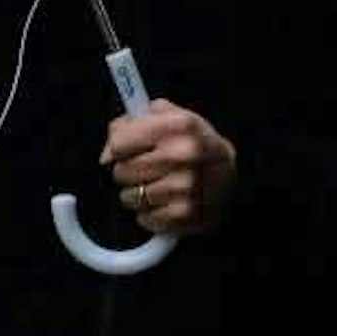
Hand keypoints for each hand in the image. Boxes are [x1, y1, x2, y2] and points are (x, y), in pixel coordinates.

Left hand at [99, 98, 237, 240]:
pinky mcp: (185, 215)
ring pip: (129, 198)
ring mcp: (184, 188)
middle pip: (121, 172)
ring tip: (156, 185)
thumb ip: (131, 123)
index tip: (128, 149)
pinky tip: (165, 202)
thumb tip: (105, 155)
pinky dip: (149, 214)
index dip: (119, 147)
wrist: (230, 174)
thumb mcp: (170, 116)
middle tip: (145, 169)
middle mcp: (183, 155)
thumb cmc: (194, 142)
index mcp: (178, 125)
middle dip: (127, 171)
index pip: (119, 143)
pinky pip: (144, 219)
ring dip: (136, 194)